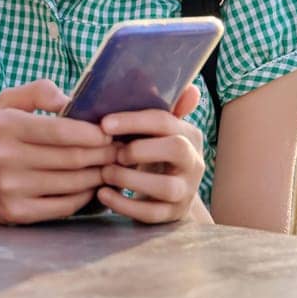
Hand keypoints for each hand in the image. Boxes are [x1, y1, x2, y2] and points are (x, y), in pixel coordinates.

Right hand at [0, 79, 119, 224]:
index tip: (111, 132)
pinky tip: (92, 187)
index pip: (63, 131)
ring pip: (73, 184)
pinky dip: (85, 197)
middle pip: (73, 159)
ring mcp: (10, 188)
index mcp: (6, 126)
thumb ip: (40, 92)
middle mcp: (5, 158)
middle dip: (104, 155)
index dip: (95, 133)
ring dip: (99, 176)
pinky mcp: (16, 213)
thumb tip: (72, 100)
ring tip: (111, 167)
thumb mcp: (7, 104)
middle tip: (120, 151)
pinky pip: (64, 206)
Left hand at [96, 84, 205, 223]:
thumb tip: (175, 83)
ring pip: (167, 187)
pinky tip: (103, 194)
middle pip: (176, 148)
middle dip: (139, 149)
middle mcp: (193, 161)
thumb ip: (151, 105)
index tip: (104, 123)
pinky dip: (124, 205)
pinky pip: (152, 214)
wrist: (163, 193)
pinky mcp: (172, 215)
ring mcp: (185, 190)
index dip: (134, 120)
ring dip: (130, 179)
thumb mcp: (151, 129)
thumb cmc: (149, 151)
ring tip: (105, 173)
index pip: (166, 120)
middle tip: (113, 152)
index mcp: (187, 133)